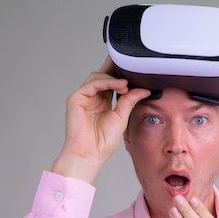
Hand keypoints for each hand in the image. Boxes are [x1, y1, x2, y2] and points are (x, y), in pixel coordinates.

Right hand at [51, 57, 150, 182]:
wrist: (89, 155)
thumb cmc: (102, 143)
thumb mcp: (121, 118)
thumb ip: (129, 101)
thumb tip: (143, 89)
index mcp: (102, 102)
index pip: (111, 83)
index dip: (121, 75)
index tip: (136, 70)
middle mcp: (92, 98)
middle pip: (103, 75)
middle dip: (116, 68)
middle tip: (130, 62)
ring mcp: (83, 97)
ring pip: (98, 76)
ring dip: (114, 78)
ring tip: (127, 85)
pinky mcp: (76, 98)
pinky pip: (93, 83)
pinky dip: (107, 82)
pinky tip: (120, 86)